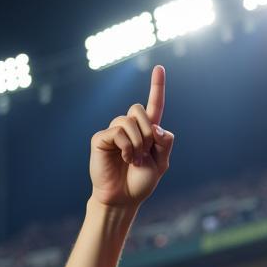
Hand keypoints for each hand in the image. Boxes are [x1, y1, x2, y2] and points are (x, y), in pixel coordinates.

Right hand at [89, 65, 174, 209]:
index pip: (154, 105)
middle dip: (147, 133)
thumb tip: (156, 126)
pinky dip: (127, 147)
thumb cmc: (141, 182)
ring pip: (129, 120)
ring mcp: (114, 131)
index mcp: (146, 131)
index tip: (160, 67)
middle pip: (140, 109)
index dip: (157, 87)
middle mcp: (129, 127)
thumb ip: (165, 144)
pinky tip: (125, 159)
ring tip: (134, 159)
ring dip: (138, 143)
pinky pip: (118, 132)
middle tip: (144, 153)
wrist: (124, 198)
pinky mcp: (101, 138)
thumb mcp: (161, 164)